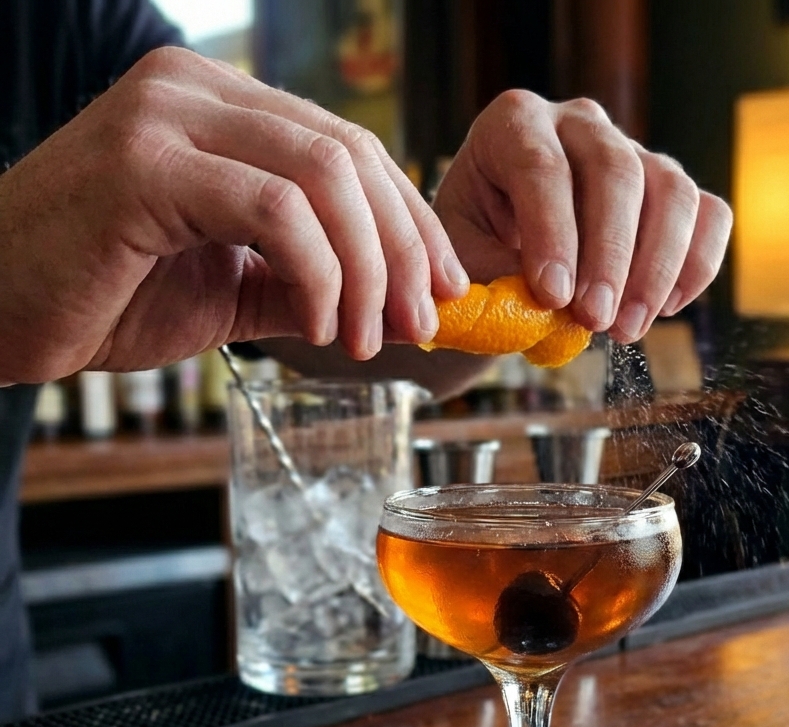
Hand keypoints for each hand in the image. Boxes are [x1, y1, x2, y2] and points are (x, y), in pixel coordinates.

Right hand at [0, 47, 468, 382]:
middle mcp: (198, 91)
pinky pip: (274, 209)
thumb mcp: (234, 288)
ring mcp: (167, 116)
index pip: (352, 150)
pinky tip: (320, 324)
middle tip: (420, 322)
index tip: (445, 290)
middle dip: (404, 250)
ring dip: (368, 270)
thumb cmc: (108, 296)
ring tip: (367, 338)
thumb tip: (397, 305)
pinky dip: (318, 273)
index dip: (411, 222)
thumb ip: (309, 283)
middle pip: (351, 155)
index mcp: (224, 109)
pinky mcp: (143, 163)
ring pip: (323, 176)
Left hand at [434, 90, 732, 343]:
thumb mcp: (462, 258)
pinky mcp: (670, 189)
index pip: (542, 167)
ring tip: (626, 329)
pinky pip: (709, 215)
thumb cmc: (475, 246)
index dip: (553, 234)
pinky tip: (663, 310)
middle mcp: (580, 124)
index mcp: (515, 125)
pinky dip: (696, 265)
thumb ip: (493, 276)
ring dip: (657, 268)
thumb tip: (542, 309)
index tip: (553, 298)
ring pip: (672, 191)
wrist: (498, 244)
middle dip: (609, 256)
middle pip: (616, 172)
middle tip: (595, 321)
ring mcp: (634, 151)